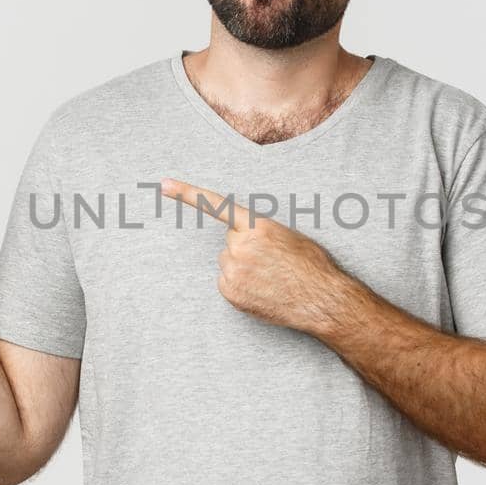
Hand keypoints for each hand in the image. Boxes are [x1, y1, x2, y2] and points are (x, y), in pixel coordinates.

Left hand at [160, 176, 353, 334]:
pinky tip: (262, 290)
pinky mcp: (230, 292)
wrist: (321, 300)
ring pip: (229, 262)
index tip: (164, 184)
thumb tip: (244, 238)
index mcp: (257, 225)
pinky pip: (227, 282)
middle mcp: (240, 246)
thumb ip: (261, 231)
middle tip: (272, 260)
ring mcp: (233, 271)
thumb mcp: (290, 235)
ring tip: (270, 277)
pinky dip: (240, 286)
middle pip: (230, 241)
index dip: (187, 193)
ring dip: (243, 267)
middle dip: (246, 247)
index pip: (217, 205)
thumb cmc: (312, 266)